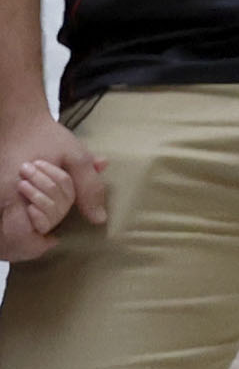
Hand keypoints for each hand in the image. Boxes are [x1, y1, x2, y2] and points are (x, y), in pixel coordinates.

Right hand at [0, 118, 101, 262]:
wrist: (17, 121)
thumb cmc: (46, 138)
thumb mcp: (76, 157)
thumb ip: (88, 188)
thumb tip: (99, 219)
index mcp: (14, 193)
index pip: (18, 235)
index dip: (36, 245)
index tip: (53, 239)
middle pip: (5, 242)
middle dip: (25, 246)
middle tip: (45, 239)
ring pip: (0, 236)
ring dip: (15, 240)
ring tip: (36, 235)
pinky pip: (0, 223)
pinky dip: (9, 231)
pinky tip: (26, 223)